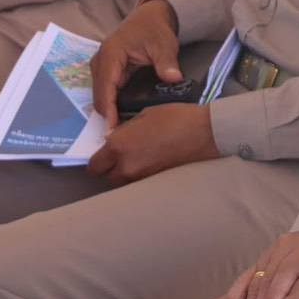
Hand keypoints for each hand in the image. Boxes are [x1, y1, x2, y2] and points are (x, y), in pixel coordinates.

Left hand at [86, 102, 216, 184]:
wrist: (205, 132)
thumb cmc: (176, 117)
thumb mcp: (145, 115)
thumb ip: (126, 130)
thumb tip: (117, 139)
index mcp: (118, 146)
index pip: (94, 165)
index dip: (99, 160)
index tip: (106, 155)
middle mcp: (125, 166)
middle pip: (107, 177)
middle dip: (112, 168)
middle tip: (124, 157)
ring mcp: (141, 178)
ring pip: (123, 182)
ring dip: (127, 173)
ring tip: (140, 160)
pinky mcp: (155, 183)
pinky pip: (140, 183)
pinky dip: (142, 176)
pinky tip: (153, 164)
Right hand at [91, 0, 180, 127]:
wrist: (151, 16)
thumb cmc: (155, 29)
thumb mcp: (164, 44)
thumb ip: (166, 62)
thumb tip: (173, 79)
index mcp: (110, 54)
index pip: (105, 89)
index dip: (108, 111)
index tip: (113, 131)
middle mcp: (100, 61)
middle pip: (99, 95)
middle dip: (106, 116)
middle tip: (119, 138)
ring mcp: (101, 66)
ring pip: (100, 95)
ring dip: (108, 111)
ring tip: (119, 132)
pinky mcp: (107, 70)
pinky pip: (105, 91)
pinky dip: (111, 104)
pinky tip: (120, 118)